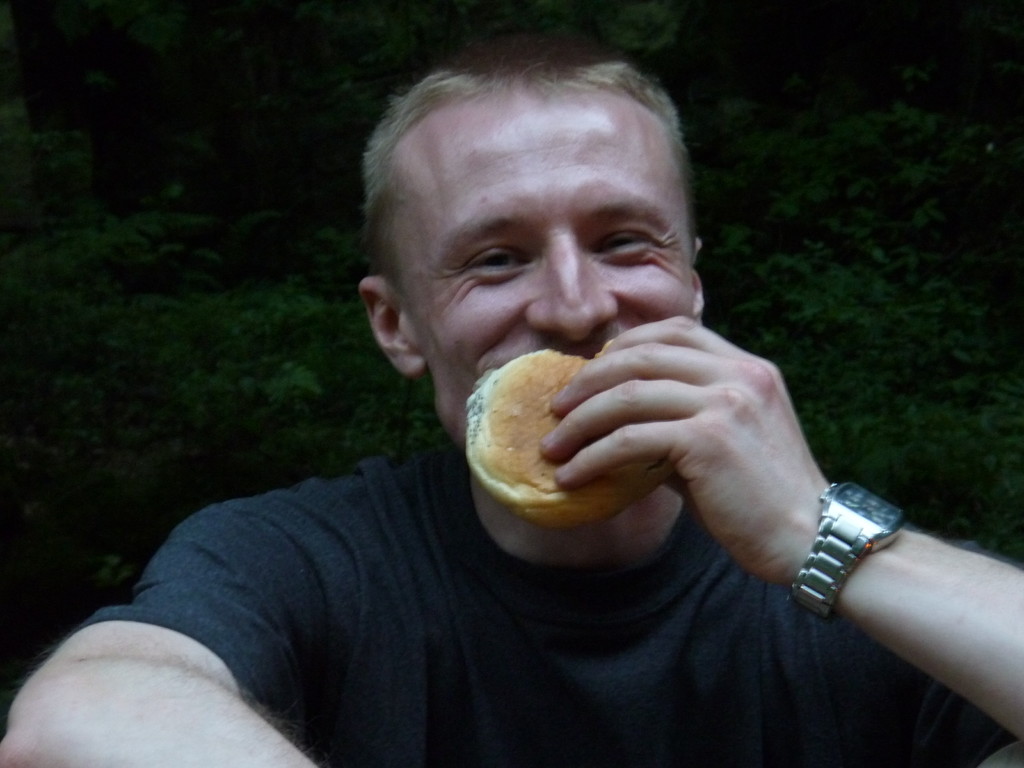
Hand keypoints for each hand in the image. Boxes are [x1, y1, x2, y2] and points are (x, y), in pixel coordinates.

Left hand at [541, 316, 826, 583]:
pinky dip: (592, 456)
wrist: (809, 539)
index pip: (675, 330)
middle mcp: (739, 374)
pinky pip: (630, 439)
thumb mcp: (726, 441)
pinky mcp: (708, 439)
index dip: (624, 345)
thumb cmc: (761, 499)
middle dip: (588, 380)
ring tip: (553, 446)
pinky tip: (573, 475)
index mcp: (748, 367)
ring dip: (579, 421)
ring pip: (627, 395)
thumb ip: (680, 420)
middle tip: (557, 408)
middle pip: (641, 355)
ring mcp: (726, 402)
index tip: (590, 372)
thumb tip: (618, 426)